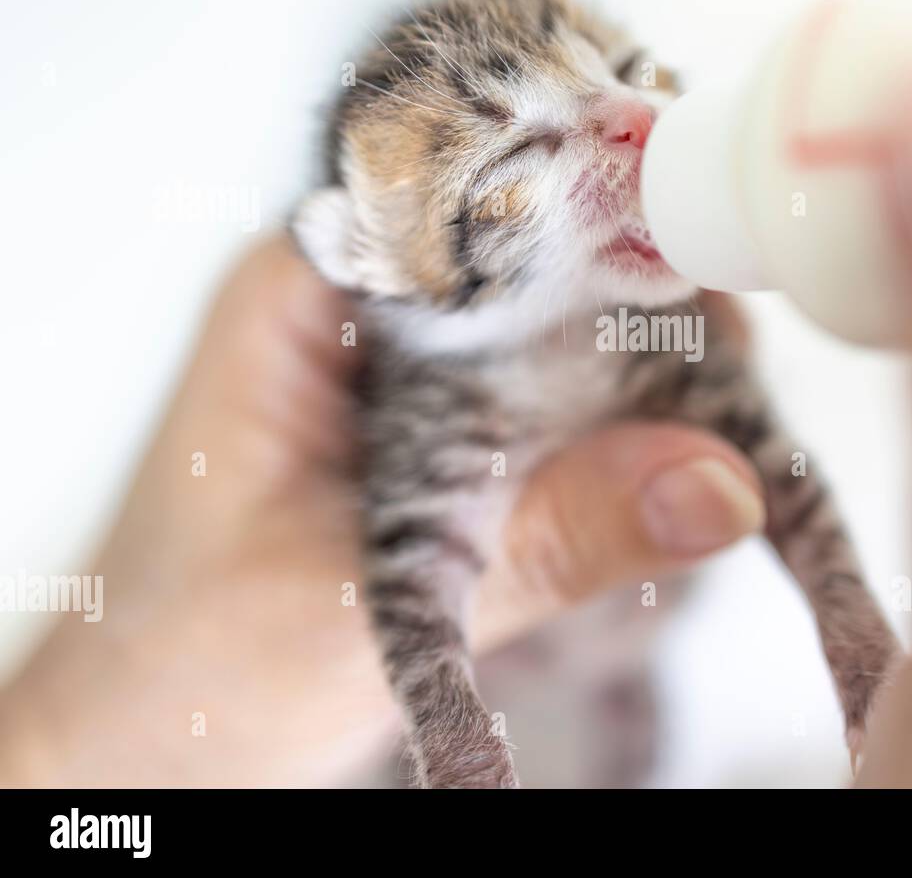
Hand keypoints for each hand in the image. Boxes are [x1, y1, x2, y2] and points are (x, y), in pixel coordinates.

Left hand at [0, 235, 763, 786]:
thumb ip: (548, 538)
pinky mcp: (445, 423)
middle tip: (739, 355)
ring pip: (552, 320)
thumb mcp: (378, 603)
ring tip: (725, 407)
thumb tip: (716, 482)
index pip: (464, 196)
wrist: (154, 733)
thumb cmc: (197, 664)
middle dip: (636, 292)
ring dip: (638, 361)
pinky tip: (669, 450)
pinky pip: (552, 389)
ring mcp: (410, 363)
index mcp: (300, 296)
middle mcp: (363, 305)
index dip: (589, 208)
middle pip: (528, 248)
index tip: (699, 253)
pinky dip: (615, 418)